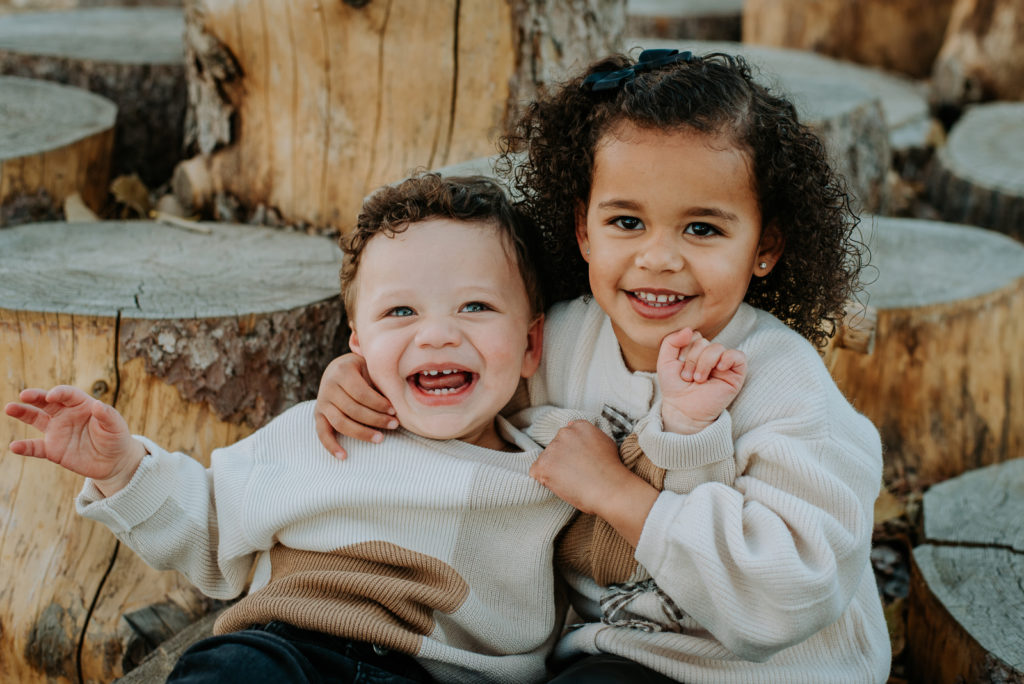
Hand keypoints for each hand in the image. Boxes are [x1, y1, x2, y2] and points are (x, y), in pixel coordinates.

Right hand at [5, 386, 144, 495]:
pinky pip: (35, 447)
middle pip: (47, 402)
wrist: (114, 462)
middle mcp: (66, 415)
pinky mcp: (53, 450)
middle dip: (35, 397)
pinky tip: (14, 446)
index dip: (59, 393)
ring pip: (36, 419)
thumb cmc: (116, 438)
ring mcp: (57, 431)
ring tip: (10, 408)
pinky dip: (25, 447)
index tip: (52, 396)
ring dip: (23, 413)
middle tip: (24, 395)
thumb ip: (108, 415)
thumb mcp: (116, 426)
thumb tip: (98, 405)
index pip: (68, 395)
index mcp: (82, 405)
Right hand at [314, 353, 396, 458]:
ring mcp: (322, 401)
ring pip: (340, 422)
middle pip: (352, 409)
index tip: (394, 410)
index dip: (378, 404)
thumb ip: (378, 383)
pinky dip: (331, 446)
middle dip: (375, 419)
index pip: (361, 393)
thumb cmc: (363, 370)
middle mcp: (328, 386)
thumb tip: (397, 404)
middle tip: (394, 424)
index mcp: (342, 371)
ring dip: (361, 433)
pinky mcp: (318, 414)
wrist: (340, 369)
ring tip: (380, 438)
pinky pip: (322, 432)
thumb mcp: (370, 368)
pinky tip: (343, 456)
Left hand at [530, 421, 657, 546]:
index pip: (567, 437)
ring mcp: (552, 448)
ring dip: (554, 471)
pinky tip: (562, 486)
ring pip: (546, 460)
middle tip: (578, 475)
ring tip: (573, 482)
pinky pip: (536, 472)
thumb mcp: (606, 443)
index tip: (581, 463)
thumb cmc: (612, 471)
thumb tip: (574, 430)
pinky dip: (545, 481)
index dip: (572, 453)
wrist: (610, 489)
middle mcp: (564, 433)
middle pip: (556, 447)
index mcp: (579, 426)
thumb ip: (589, 436)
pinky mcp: (543, 465)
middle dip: (562, 460)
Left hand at [658, 329, 746, 434]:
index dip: (684, 349)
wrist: (684, 410)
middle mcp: (711, 355)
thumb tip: (689, 330)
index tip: (679, 367)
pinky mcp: (736, 374)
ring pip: (717, 348)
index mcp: (696, 350)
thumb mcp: (665, 362)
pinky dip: (727, 359)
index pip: (694, 336)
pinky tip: (719, 369)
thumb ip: (670, 341)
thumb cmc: (675, 388)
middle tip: (688, 378)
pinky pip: (738, 356)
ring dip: (704, 363)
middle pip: (704, 342)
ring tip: (698, 380)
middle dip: (692, 359)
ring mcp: (724, 364)